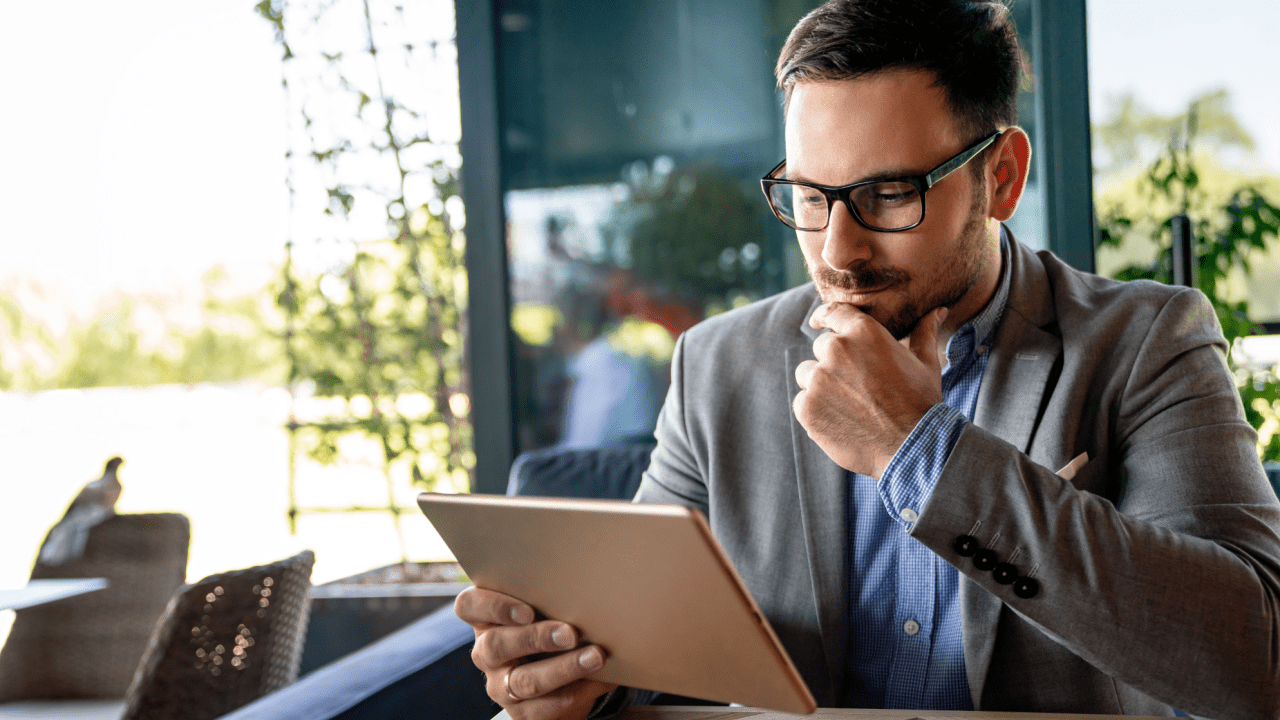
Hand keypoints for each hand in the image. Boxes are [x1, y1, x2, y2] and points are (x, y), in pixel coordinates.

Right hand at [455, 586, 616, 719]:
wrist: (558, 676)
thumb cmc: (549, 624)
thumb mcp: (543, 608)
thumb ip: (550, 596)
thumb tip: (589, 584)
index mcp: (485, 618)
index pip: (469, 606)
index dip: (494, 607)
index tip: (528, 610)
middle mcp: (487, 652)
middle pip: (498, 645)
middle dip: (536, 638)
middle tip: (570, 633)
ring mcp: (501, 684)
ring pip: (525, 680)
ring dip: (564, 668)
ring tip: (595, 656)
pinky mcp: (523, 712)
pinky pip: (548, 706)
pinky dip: (580, 690)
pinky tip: (602, 677)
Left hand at [793, 304, 946, 477]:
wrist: (913, 447)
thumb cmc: (922, 404)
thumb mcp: (926, 363)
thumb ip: (924, 332)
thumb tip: (939, 310)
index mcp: (864, 332)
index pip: (832, 312)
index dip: (823, 317)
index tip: (818, 323)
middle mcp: (837, 349)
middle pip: (821, 348)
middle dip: (834, 363)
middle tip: (857, 387)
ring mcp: (819, 379)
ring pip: (807, 374)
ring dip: (820, 386)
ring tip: (849, 406)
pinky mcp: (806, 407)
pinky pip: (802, 402)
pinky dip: (816, 411)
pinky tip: (841, 422)